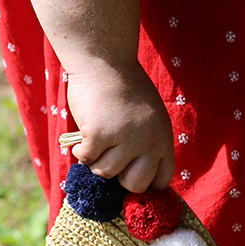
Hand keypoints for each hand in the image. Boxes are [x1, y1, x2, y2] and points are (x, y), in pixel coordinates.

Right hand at [66, 61, 174, 191]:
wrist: (104, 61)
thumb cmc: (123, 90)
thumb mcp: (148, 118)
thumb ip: (146, 145)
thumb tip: (132, 181)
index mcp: (163, 138)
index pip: (161, 180)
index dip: (144, 184)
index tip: (130, 179)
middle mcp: (149, 141)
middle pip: (135, 185)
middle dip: (120, 178)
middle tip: (111, 159)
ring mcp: (125, 139)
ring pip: (106, 172)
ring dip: (96, 161)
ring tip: (96, 141)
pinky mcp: (99, 135)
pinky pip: (87, 159)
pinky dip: (81, 151)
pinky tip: (83, 135)